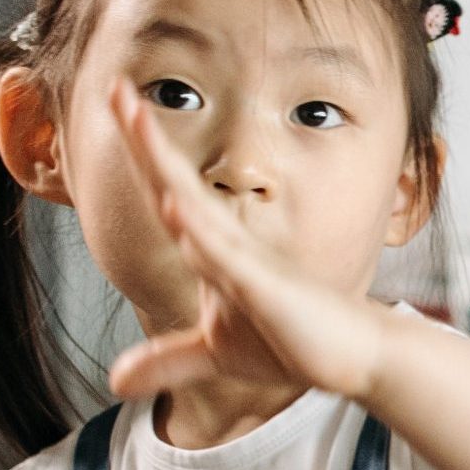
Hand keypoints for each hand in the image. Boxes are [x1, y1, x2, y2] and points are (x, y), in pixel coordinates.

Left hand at [103, 81, 390, 400]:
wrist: (353, 356)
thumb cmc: (292, 341)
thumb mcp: (216, 354)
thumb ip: (167, 361)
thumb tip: (116, 380)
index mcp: (214, 251)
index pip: (168, 193)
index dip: (141, 152)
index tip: (117, 104)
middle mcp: (229, 246)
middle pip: (176, 184)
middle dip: (144, 139)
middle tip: (116, 89)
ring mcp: (249, 264)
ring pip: (197, 208)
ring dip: (165, 168)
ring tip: (137, 124)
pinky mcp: (268, 290)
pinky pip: (230, 258)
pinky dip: (202, 235)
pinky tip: (177, 210)